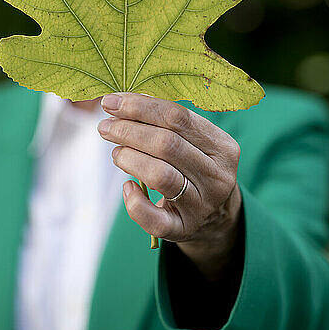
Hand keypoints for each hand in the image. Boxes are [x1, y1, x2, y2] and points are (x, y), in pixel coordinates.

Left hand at [97, 92, 241, 279]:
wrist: (217, 218)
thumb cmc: (196, 168)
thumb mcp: (195, 143)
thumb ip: (168, 122)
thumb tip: (125, 99)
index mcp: (223, 147)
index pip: (179, 117)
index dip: (141, 107)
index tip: (112, 102)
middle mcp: (217, 176)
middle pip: (167, 144)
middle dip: (129, 130)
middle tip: (105, 127)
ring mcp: (202, 206)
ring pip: (161, 175)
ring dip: (129, 158)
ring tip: (115, 152)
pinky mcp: (184, 230)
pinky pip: (154, 219)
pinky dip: (134, 202)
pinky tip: (127, 187)